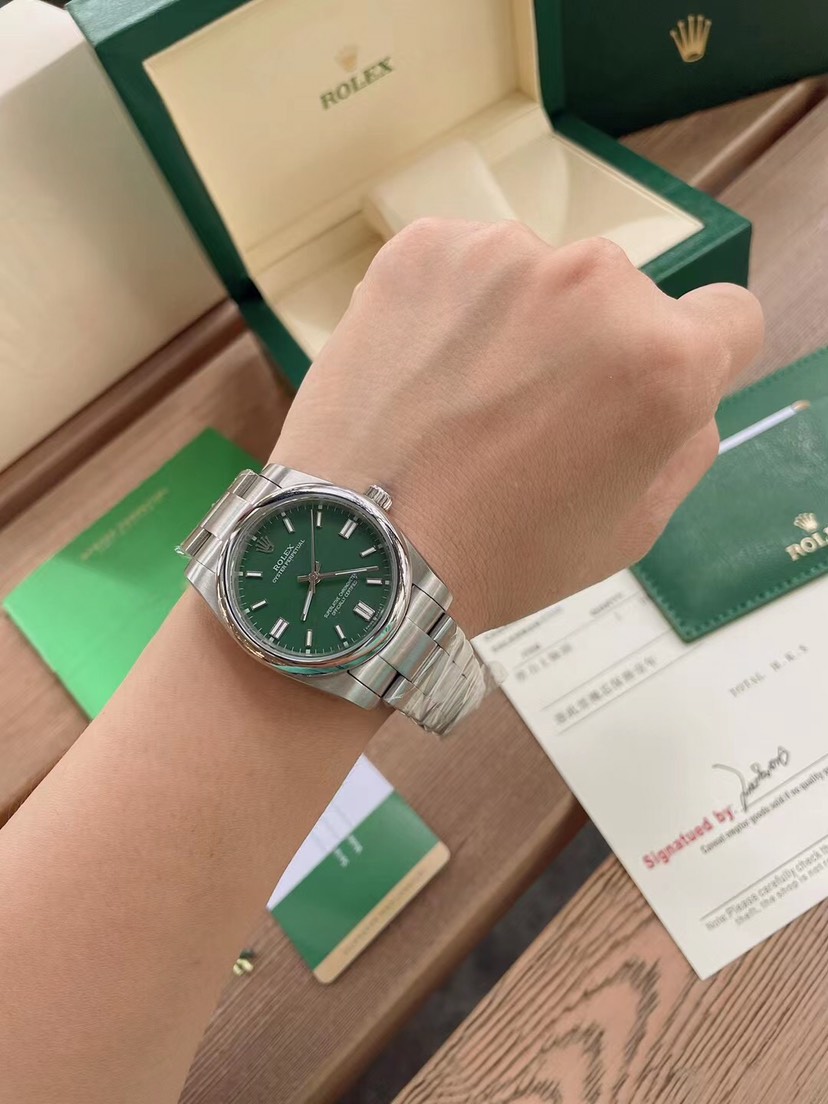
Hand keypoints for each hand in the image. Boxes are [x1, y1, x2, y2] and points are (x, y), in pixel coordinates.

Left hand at [273, 220, 762, 635]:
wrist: (355, 546)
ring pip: (541, 279)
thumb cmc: (501, 555)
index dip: (697, 362)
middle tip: (529, 420)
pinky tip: (421, 373)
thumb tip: (685, 387)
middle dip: (595, 347)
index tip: (641, 395)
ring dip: (521, 323)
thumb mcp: (633, 528)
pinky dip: (453, 308)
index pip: (730, 318)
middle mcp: (595, 281)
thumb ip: (685, 439)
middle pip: (626, 298)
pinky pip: (467, 267)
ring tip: (462, 402)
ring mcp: (503, 254)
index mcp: (664, 358)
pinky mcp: (425, 245)